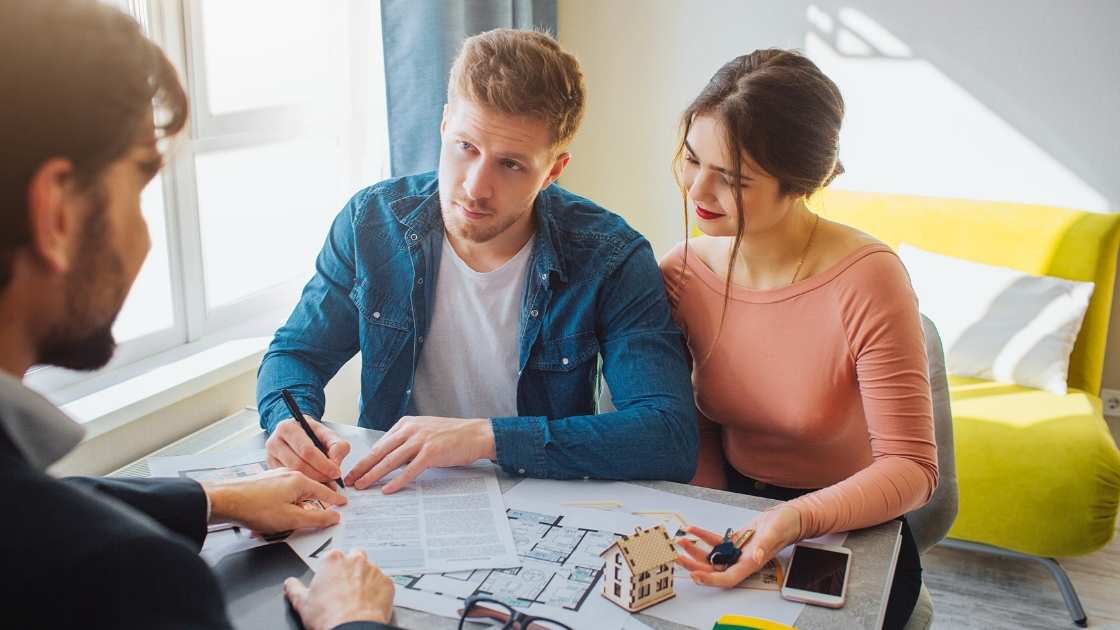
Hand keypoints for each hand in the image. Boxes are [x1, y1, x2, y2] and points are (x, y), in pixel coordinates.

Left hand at [203, 468, 346, 533]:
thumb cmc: (256, 508)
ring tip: (289, 524)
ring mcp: (275, 478)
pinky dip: (283, 506)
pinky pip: (281, 495)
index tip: (343, 504)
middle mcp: (289, 475)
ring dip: (295, 509)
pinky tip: (273, 519)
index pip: (325, 491)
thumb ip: (316, 519)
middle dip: (314, 506)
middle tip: (321, 517)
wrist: (224, 500)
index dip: (335, 500)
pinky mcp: (264, 483)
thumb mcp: (292, 519)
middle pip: (309, 492)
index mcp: (300, 481)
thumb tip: (334, 517)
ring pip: (294, 494)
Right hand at [266, 417, 350, 483]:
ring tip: (325, 483)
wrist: (298, 434)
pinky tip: (314, 484)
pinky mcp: (271, 468)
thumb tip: (335, 463)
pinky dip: (303, 484)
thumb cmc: (312, 434)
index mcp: (288, 428)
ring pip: (292, 475)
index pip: (306, 450)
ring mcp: (270, 456)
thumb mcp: (328, 434)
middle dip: (318, 475)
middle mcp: (274, 441)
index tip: (336, 472)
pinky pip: (287, 481)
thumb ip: (337, 446)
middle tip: (332, 480)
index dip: (323, 464)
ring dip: (312, 482)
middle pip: (298, 464)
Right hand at [285, 549, 394, 629]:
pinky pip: (383, 583)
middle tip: (345, 586)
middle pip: (355, 556)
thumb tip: (290, 584)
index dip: (332, 569)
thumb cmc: (329, 616)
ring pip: (370, 569)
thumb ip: (294, 588)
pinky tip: (369, 602)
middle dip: (351, 568)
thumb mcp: (302, 603)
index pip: (333, 556)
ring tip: (357, 597)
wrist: (352, 629)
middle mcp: (356, 560)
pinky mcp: (388, 583)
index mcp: (333, 559)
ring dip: (365, 579)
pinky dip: (378, 591)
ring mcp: (374, 570)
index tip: (330, 579)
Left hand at [345, 416, 495, 492]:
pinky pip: (410, 470)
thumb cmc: (452, 436)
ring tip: (362, 486)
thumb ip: (406, 443)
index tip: (353, 471)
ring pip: (390, 461)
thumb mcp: (424, 432)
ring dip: (373, 475)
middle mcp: (410, 430)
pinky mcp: (432, 453)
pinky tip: (388, 489)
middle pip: (380, 452)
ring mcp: (421, 440)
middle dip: (362, 468)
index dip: (364, 459)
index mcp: (406, 424)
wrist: (476, 434)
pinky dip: (397, 481)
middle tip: (348, 481)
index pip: (379, 444)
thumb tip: (389, 461)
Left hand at [675, 505, 802, 587]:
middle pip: (715, 570)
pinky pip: (716, 542)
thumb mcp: (775, 532)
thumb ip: (765, 546)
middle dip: (696, 567)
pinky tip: (693, 530)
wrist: (789, 517)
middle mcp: (743, 560)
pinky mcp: (736, 542)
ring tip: (682, 543)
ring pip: (713, 557)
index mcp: (752, 563)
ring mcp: (738, 552)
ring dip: (696, 552)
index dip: (711, 579)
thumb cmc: (785, 525)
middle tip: (679, 559)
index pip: (728, 578)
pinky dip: (703, 537)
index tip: (696, 575)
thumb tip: (756, 558)